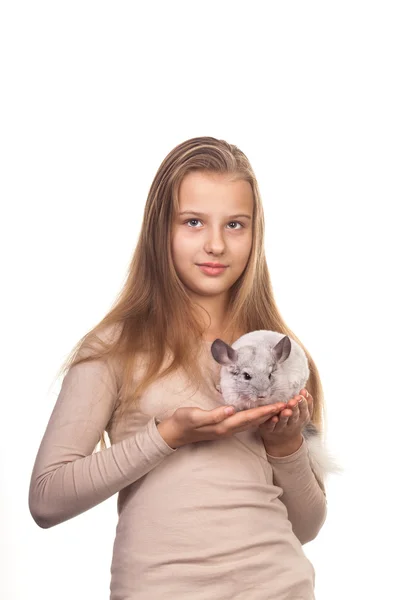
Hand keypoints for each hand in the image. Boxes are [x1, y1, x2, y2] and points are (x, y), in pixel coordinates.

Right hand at [157, 401, 286, 448]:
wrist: (176, 432)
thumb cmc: (184, 422)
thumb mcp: (195, 416)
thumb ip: (213, 414)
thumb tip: (230, 410)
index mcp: (224, 425)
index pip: (250, 418)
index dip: (266, 411)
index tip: (280, 405)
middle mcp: (229, 429)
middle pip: (255, 421)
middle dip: (272, 413)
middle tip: (288, 405)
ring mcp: (227, 429)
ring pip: (252, 422)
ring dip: (267, 415)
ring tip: (281, 408)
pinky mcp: (225, 426)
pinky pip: (246, 422)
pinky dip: (257, 416)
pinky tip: (261, 412)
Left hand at [259, 388, 312, 455]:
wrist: (283, 440)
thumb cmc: (294, 421)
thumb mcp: (303, 413)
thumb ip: (305, 402)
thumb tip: (305, 391)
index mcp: (302, 418)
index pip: (304, 410)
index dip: (302, 404)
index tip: (300, 396)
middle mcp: (293, 424)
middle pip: (294, 416)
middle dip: (294, 409)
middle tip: (293, 401)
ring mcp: (282, 428)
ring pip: (284, 422)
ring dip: (285, 416)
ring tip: (286, 410)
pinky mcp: (271, 430)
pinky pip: (272, 427)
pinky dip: (273, 423)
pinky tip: (274, 418)